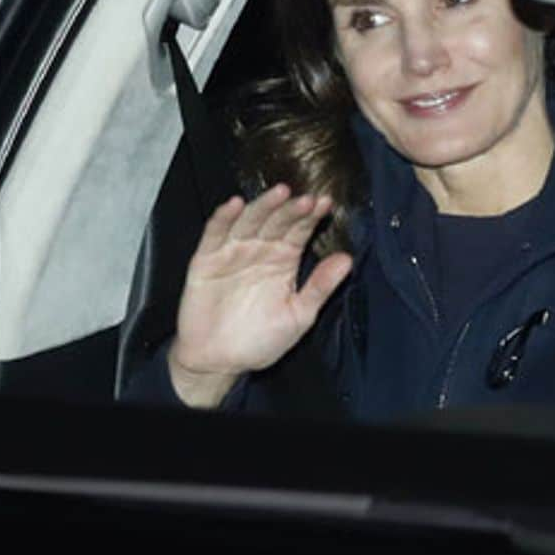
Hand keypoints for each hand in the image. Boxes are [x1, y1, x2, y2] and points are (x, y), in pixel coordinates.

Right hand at [168, 184, 352, 408]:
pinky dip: (223, 218)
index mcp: (284, 260)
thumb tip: (348, 259)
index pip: (299, 231)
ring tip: (280, 193)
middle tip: (306, 199)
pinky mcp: (206, 260)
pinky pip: (214, 234)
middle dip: (291, 209)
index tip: (326, 204)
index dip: (311, 217)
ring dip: (263, 206)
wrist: (220, 361)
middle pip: (277, 222)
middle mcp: (260, 250)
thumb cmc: (261, 340)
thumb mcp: (299, 315)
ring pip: (249, 221)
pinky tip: (235, 204)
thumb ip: (321, 286)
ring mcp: (233, 252)